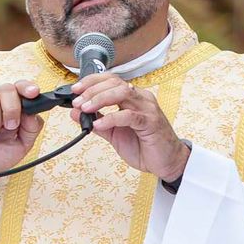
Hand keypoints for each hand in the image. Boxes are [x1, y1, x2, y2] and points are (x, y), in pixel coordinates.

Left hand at [69, 73, 191, 181]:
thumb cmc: (145, 147)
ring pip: (122, 93)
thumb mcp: (114, 134)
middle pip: (115, 83)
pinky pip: (129, 115)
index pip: (111, 80)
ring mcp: (147, 109)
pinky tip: (99, 124)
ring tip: (86, 109)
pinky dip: (111, 118)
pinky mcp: (151, 122)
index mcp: (133, 98)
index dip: (92, 81)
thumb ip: (96, 122)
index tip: (76, 89)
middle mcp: (141, 99)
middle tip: (77, 101)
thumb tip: (75, 113)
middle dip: (92, 90)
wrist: (167, 163)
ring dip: (100, 99)